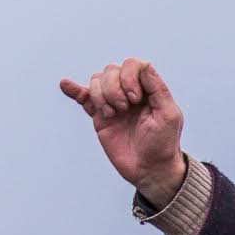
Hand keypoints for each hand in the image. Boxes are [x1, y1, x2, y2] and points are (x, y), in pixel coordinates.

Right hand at [58, 58, 186, 206]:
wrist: (149, 169)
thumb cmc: (163, 143)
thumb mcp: (169, 115)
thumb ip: (158, 89)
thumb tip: (145, 65)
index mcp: (147, 89)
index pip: (133, 65)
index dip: (130, 77)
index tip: (136, 100)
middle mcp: (129, 92)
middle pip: (111, 70)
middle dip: (115, 88)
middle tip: (125, 109)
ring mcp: (113, 102)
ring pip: (96, 81)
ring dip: (101, 95)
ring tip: (112, 114)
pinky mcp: (100, 115)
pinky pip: (83, 97)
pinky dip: (74, 90)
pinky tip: (65, 84)